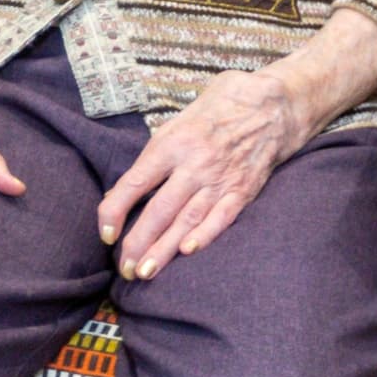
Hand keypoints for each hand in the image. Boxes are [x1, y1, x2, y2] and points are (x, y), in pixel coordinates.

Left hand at [98, 67, 306, 278]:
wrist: (271, 103)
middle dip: (138, 242)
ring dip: (164, 250)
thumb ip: (157, 152)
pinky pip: (222, 217)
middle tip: (125, 268)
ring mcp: (220, 179)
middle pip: (159, 210)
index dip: (115, 210)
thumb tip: (128, 184)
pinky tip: (187, 252)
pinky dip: (205, 235)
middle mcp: (194, 164)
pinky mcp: (244, 190)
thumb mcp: (178, 119)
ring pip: (187, 220)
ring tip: (147, 272)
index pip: (135, 182)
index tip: (105, 233)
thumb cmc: (218, 107)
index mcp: (172, 143)